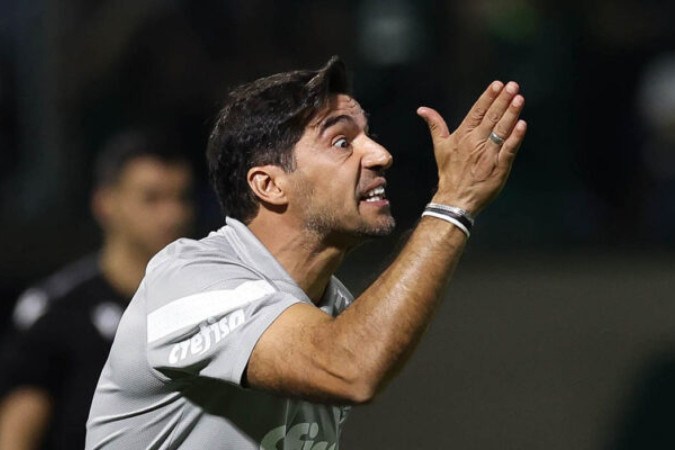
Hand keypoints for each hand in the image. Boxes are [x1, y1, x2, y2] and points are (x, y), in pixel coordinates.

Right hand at [417, 81, 526, 215]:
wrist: (455, 199)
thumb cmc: (449, 173)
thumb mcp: (440, 147)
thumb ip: (435, 125)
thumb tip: (422, 110)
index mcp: (463, 135)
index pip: (477, 112)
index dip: (488, 97)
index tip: (498, 85)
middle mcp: (476, 142)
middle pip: (491, 118)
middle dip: (503, 100)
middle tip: (513, 86)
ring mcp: (488, 154)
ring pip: (501, 130)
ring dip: (510, 114)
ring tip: (519, 99)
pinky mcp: (499, 167)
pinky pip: (509, 150)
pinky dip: (515, 138)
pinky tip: (521, 125)